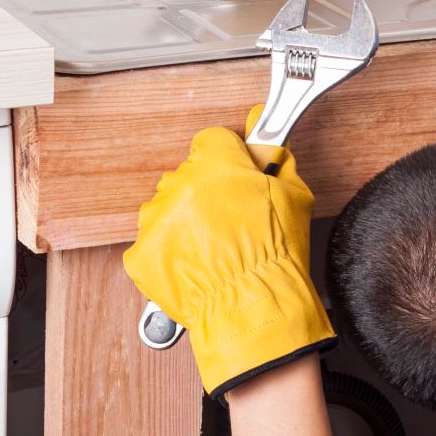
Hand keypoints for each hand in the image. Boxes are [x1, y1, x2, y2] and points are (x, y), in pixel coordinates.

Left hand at [122, 122, 334, 397]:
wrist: (254, 308)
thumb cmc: (276, 255)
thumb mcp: (292, 194)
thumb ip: (274, 155)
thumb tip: (262, 127)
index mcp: (216, 164)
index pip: (212, 141)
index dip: (228, 158)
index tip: (235, 174)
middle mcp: (181, 185)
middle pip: (188, 173)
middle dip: (206, 189)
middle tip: (230, 216)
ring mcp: (158, 219)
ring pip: (167, 204)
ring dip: (184, 218)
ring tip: (212, 244)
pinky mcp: (142, 252)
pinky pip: (153, 240)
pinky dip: (170, 250)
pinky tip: (195, 261)